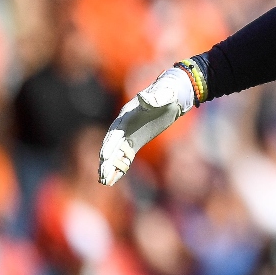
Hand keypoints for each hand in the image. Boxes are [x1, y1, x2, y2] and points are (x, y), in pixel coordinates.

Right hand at [98, 68, 195, 185]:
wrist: (173, 95)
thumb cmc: (168, 93)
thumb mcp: (165, 94)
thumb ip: (155, 97)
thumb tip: (144, 97)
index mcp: (127, 114)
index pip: (115, 131)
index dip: (110, 143)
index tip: (105, 156)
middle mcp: (124, 125)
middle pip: (111, 144)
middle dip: (106, 159)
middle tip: (102, 175)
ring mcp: (128, 134)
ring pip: (116, 152)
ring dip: (110, 166)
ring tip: (104, 181)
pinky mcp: (134, 142)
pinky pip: (124, 156)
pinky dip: (119, 167)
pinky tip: (113, 180)